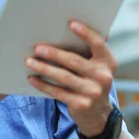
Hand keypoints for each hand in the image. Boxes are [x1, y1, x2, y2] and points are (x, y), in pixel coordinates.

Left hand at [26, 20, 116, 136]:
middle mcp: (103, 77)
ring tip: (30, 61)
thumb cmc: (92, 81)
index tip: (71, 23)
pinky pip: (58, 92)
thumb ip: (89, 51)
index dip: (86, 33)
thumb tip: (71, 26)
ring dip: (44, 68)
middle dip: (54, 54)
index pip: (98, 44)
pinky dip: (43, 84)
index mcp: (108, 62)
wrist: (99, 114)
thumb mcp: (98, 67)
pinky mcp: (81, 105)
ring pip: (63, 77)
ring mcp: (92, 92)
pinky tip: (32, 78)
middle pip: (74, 61)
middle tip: (38, 48)